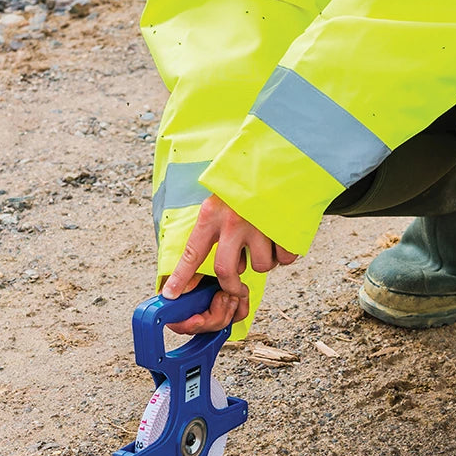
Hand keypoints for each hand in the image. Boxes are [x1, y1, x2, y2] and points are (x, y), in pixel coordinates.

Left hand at [160, 195, 296, 333]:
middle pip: (226, 270)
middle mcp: (233, 222)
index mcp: (212, 214)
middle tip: (236, 285)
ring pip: (260, 266)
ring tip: (264, 241)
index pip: (192, 253)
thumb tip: (202, 268)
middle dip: (231, 285)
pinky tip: (281, 236)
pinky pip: (284, 258)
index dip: (180, 277)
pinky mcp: (284, 228)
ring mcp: (259, 226)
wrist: (280, 160)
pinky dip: (284, 254)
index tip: (172, 295)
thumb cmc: (246, 182)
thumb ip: (211, 230)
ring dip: (263, 261)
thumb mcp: (220, 199)